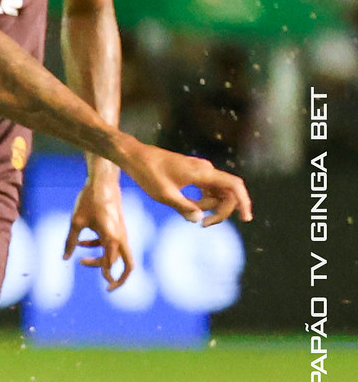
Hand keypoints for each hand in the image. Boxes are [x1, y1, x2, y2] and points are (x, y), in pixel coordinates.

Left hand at [65, 174, 132, 288]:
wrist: (102, 181)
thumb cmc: (89, 200)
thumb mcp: (76, 222)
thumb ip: (70, 241)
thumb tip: (65, 259)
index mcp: (112, 238)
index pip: (111, 264)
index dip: (106, 275)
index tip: (104, 284)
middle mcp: (121, 237)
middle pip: (126, 264)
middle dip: (117, 277)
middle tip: (109, 288)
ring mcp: (121, 232)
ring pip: (117, 254)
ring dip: (101, 260)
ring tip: (81, 261)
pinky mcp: (117, 228)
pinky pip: (111, 244)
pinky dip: (98, 247)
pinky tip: (81, 243)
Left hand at [120, 140, 251, 226]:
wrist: (136, 156)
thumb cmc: (148, 174)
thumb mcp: (164, 195)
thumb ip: (184, 207)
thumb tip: (199, 218)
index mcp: (202, 172)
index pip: (234, 185)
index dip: (244, 201)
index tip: (246, 218)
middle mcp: (206, 169)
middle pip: (227, 193)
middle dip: (220, 211)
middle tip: (204, 224)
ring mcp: (201, 171)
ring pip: (217, 193)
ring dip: (208, 207)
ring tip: (188, 212)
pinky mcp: (194, 174)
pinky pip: (207, 190)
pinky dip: (202, 201)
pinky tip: (189, 206)